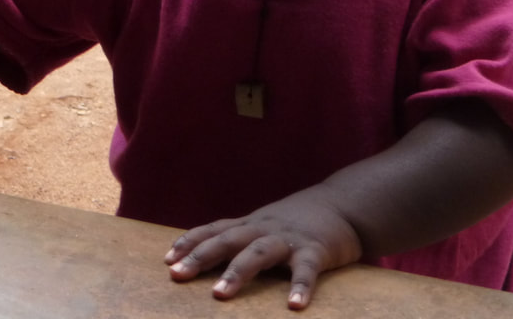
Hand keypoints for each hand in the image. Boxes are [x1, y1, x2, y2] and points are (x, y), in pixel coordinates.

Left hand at [164, 183, 361, 309]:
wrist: (344, 205)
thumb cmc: (299, 221)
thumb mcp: (267, 225)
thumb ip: (244, 239)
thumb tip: (211, 259)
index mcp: (252, 225)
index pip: (215, 230)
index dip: (191, 242)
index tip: (167, 259)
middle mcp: (265, 228)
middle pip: (228, 239)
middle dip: (201, 256)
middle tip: (176, 275)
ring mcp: (289, 238)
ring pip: (258, 252)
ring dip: (237, 272)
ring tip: (219, 294)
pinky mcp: (317, 250)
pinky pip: (306, 270)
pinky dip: (300, 287)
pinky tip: (294, 306)